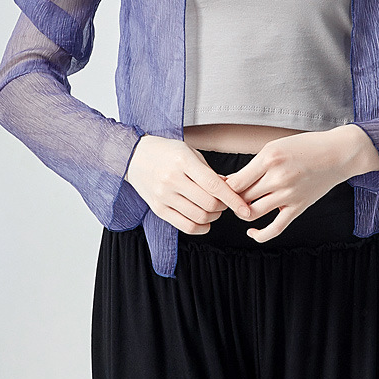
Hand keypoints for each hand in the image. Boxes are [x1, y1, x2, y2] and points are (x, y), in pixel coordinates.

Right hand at [126, 135, 252, 233]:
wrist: (133, 157)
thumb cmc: (166, 152)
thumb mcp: (189, 152)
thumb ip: (209, 171)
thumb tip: (231, 188)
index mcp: (183, 161)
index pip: (213, 185)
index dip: (232, 199)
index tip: (245, 209)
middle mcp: (172, 180)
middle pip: (208, 204)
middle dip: (224, 207)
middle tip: (225, 202)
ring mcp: (163, 196)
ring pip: (199, 217)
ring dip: (214, 217)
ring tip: (214, 209)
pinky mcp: (158, 209)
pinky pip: (184, 226)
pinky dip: (200, 227)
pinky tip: (205, 221)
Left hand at [222, 127, 366, 242]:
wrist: (337, 154)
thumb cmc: (305, 146)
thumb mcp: (275, 146)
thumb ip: (254, 165)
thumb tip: (231, 182)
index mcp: (269, 158)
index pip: (235, 182)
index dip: (224, 187)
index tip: (221, 186)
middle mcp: (277, 178)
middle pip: (241, 197)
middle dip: (230, 199)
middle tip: (227, 198)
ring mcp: (288, 195)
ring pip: (252, 213)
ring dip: (241, 212)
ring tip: (240, 206)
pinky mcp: (298, 207)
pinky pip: (275, 228)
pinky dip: (259, 235)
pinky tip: (251, 231)